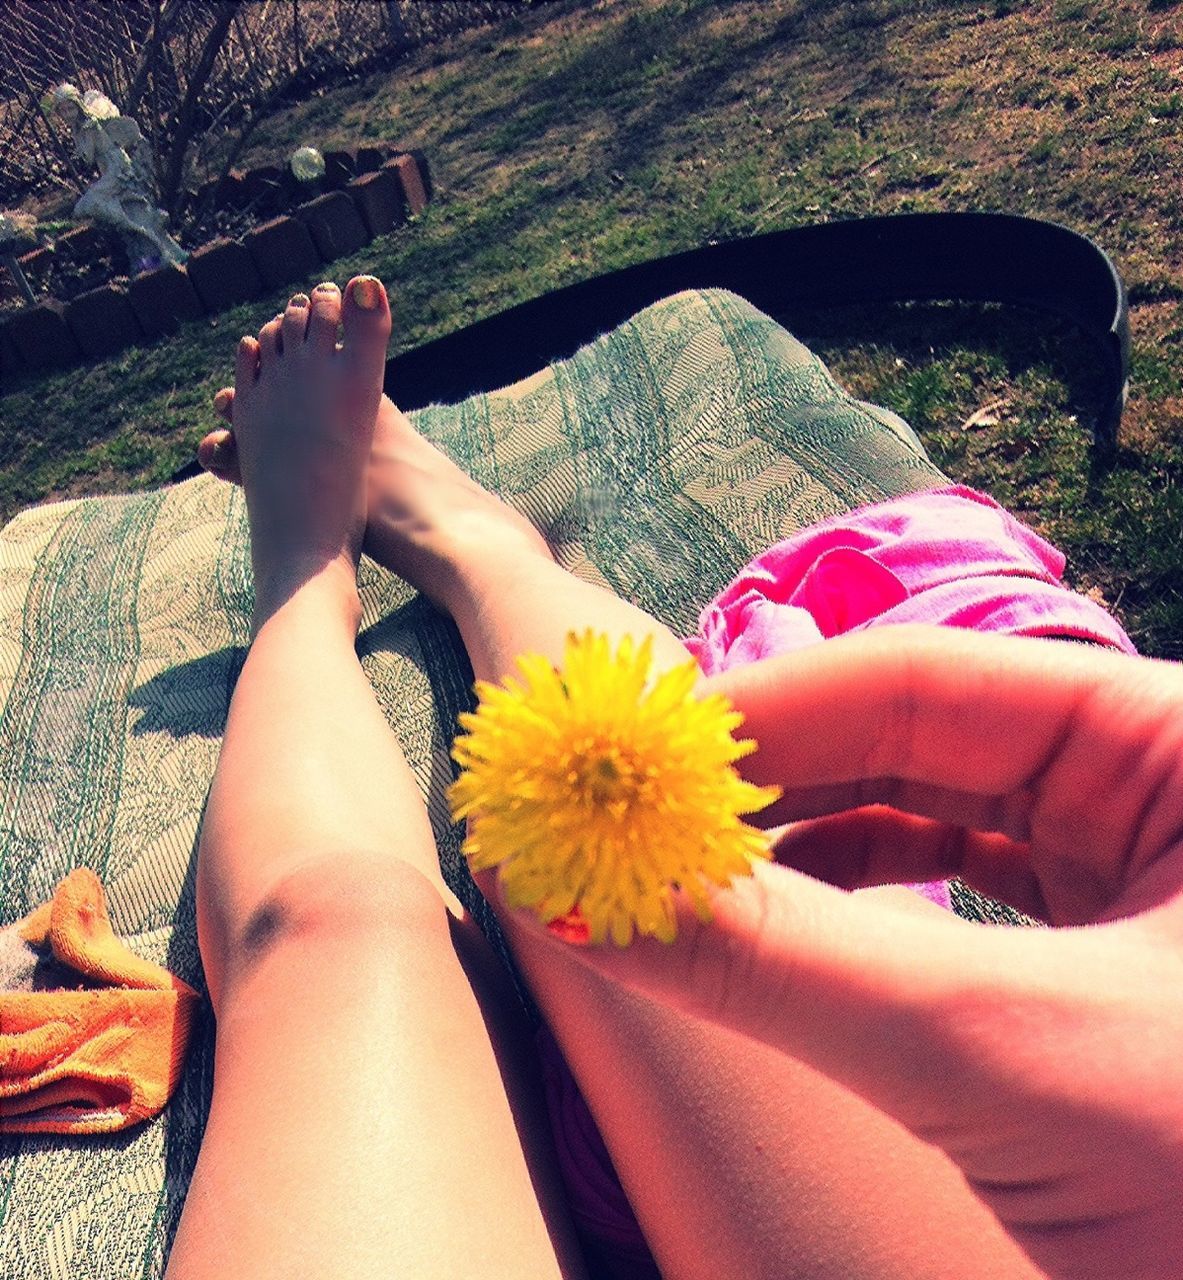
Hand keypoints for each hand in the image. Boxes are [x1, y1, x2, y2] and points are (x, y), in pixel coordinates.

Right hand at [527, 626, 1182, 1279]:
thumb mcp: (1008, 1057)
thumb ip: (787, 965)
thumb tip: (593, 903)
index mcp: (1179, 738)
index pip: (922, 680)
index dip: (759, 717)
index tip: (622, 766)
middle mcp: (1159, 779)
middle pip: (915, 740)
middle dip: (763, 788)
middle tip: (625, 827)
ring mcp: (1142, 868)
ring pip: (931, 819)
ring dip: (796, 852)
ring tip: (681, 880)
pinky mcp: (1115, 958)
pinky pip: (961, 902)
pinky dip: (857, 915)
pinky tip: (777, 928)